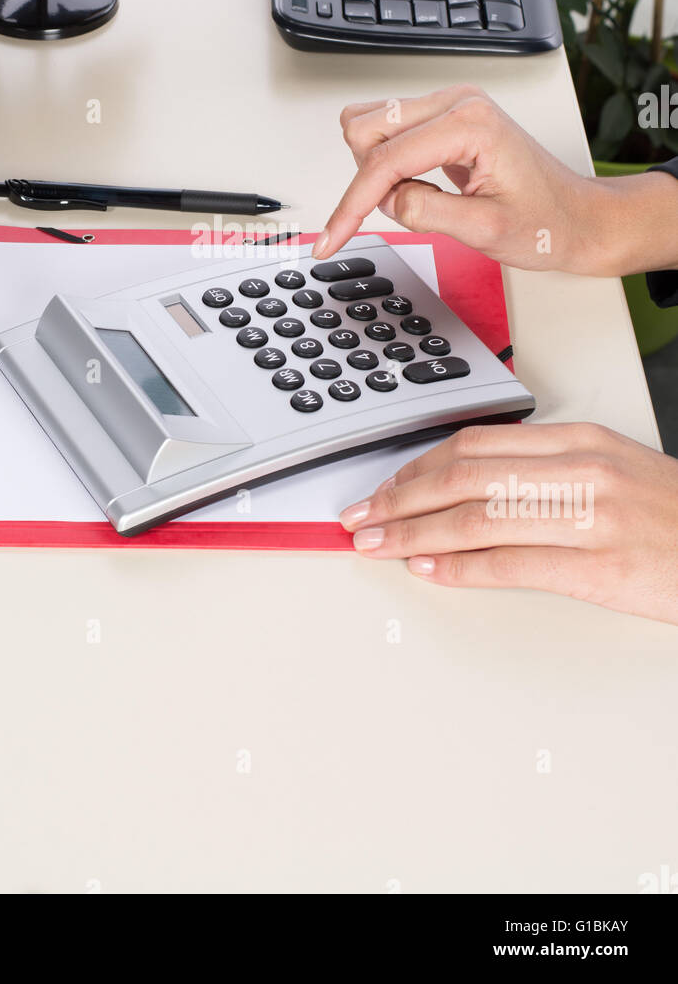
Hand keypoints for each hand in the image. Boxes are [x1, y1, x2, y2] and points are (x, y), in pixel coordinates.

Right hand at [313, 85, 677, 275]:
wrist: (576, 218)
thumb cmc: (545, 223)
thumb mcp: (486, 232)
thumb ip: (427, 213)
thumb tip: (387, 201)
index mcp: (470, 124)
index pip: (386, 160)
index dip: (351, 205)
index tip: (330, 239)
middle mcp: (457, 103)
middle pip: (366, 128)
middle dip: (366, 180)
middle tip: (401, 211)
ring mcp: (450, 105)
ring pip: (370, 124)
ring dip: (374, 169)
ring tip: (413, 198)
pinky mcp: (444, 116)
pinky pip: (388, 130)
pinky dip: (385, 163)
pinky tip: (411, 186)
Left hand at [340, 423, 677, 624]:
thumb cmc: (671, 516)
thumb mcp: (611, 471)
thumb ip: (545, 470)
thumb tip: (471, 485)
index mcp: (580, 440)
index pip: (476, 443)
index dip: (418, 464)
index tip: (383, 484)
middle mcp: (580, 470)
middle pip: (465, 474)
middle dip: (400, 496)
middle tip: (361, 516)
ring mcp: (589, 517)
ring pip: (477, 516)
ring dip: (414, 531)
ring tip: (378, 544)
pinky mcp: (599, 568)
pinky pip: (512, 563)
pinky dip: (461, 566)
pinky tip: (429, 568)